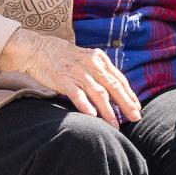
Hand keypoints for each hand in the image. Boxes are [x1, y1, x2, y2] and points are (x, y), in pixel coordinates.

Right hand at [0, 30, 140, 126]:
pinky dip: (85, 105)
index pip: (119, 79)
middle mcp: (92, 64)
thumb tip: (115, 90)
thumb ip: (100, 72)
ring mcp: (78, 72)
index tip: (137, 108)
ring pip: (98, 93)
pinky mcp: (63, 79)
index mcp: (99, 59)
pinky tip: (92, 116)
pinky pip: (77, 94)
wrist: (38, 49)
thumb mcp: (86, 59)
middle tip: (135, 117)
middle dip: (126, 103)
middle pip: (113, 86)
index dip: (129, 94)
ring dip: (108, 110)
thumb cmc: (64, 57)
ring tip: (114, 125)